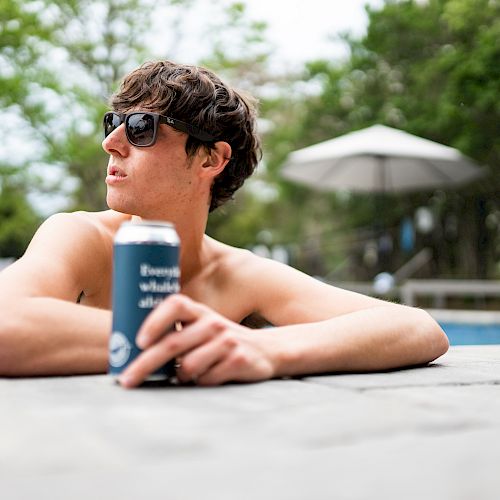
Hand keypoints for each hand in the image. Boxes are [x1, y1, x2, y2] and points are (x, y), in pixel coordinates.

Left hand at [118, 294, 276, 387]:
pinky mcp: (238, 360)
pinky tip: (208, 377)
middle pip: (172, 344)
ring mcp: (227, 341)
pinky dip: (201, 383)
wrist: (267, 349)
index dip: (155, 320)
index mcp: (200, 312)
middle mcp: (213, 323)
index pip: (175, 304)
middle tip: (127, 380)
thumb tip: (135, 351)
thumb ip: (179, 332)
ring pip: (188, 366)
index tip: (139, 340)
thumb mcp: (203, 328)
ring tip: (185, 376)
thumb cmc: (222, 341)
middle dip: (144, 364)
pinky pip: (207, 379)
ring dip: (180, 377)